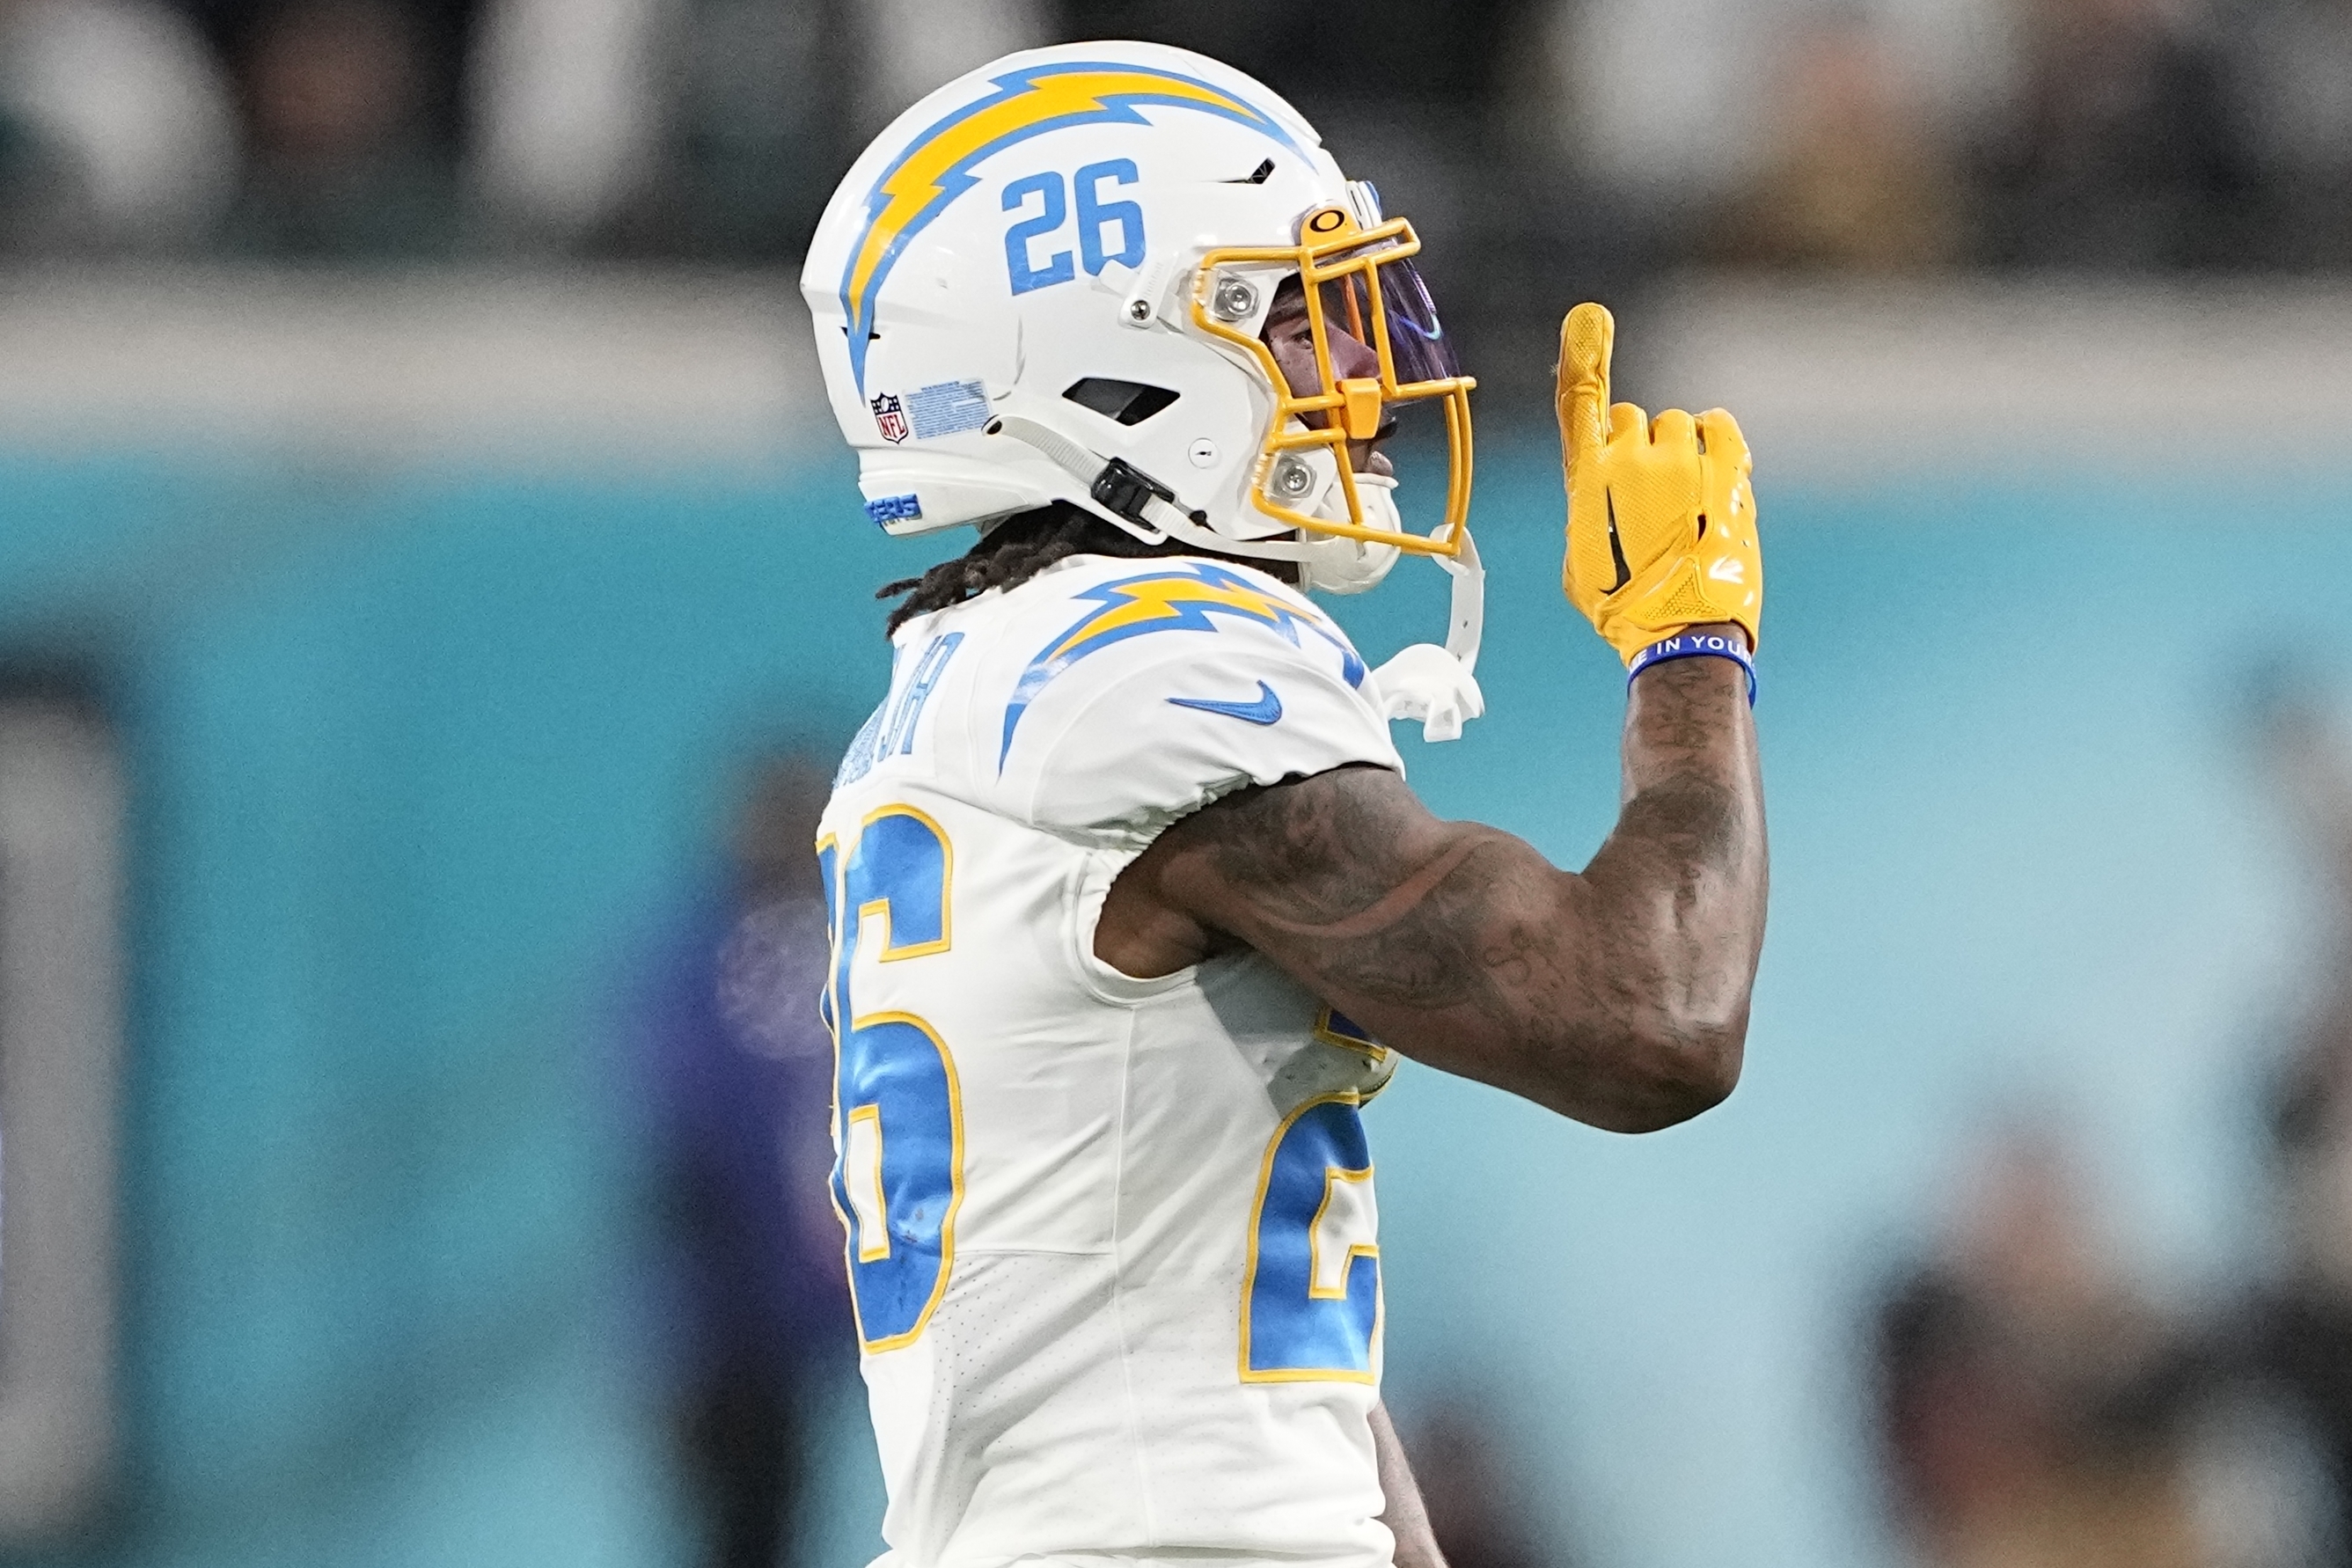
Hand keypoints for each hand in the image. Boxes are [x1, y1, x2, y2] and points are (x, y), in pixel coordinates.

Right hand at [1557, 302, 1761, 660]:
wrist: (1683, 634)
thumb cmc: (1625, 608)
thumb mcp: (1580, 562)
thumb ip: (1585, 505)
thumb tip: (1597, 476)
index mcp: (1588, 481)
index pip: (1580, 404)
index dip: (1582, 358)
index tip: (1587, 317)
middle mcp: (1633, 460)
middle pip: (1632, 419)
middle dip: (1637, 450)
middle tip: (1647, 500)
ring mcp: (1684, 462)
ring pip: (1675, 424)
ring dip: (1676, 451)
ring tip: (1683, 501)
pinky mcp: (1726, 470)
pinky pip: (1718, 427)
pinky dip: (1712, 439)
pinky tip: (1709, 467)